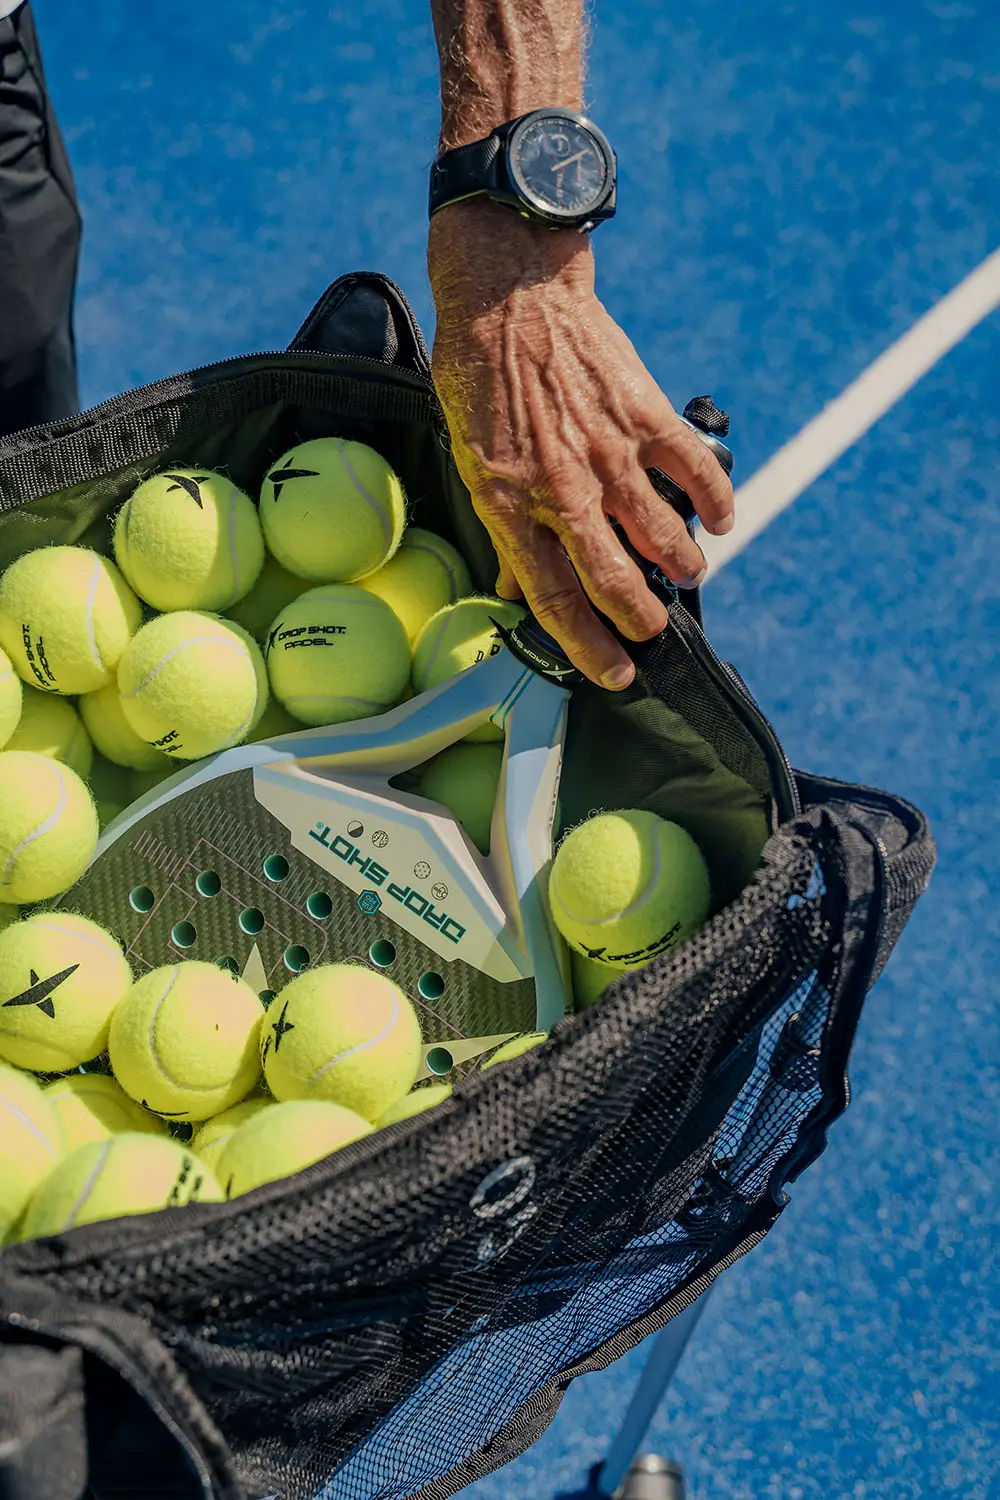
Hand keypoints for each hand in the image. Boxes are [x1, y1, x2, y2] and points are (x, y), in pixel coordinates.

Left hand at [428, 201, 734, 690]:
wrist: (508, 294)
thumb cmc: (479, 378)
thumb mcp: (469, 460)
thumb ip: (501, 527)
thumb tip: (514, 586)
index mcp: (511, 506)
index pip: (553, 599)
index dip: (586, 647)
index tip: (613, 674)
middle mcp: (563, 491)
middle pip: (615, 582)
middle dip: (641, 621)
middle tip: (653, 633)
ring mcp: (607, 454)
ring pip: (661, 536)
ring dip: (681, 565)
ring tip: (688, 573)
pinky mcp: (643, 416)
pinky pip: (692, 472)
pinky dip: (715, 502)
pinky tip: (721, 521)